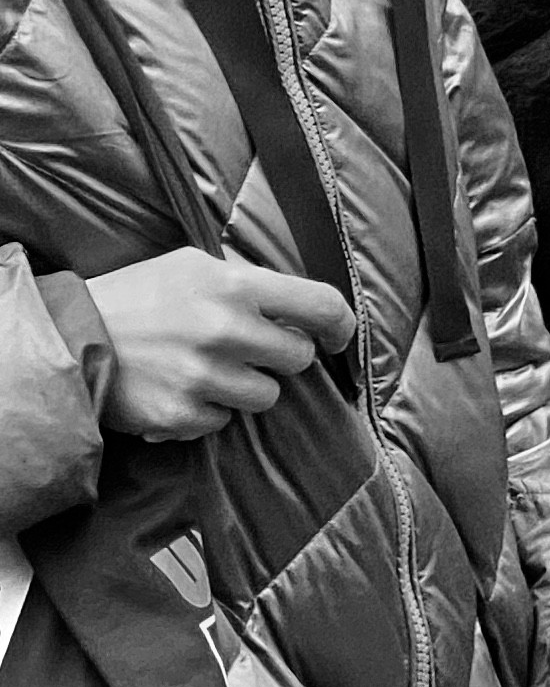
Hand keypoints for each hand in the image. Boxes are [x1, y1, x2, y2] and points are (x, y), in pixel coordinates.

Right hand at [86, 248, 354, 439]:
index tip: (337, 338)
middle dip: (281, 356)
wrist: (71, 337)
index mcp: (238, 287)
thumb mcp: (195, 265)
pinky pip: (222, 421)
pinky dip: (209, 410)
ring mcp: (205, 377)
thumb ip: (250, 281)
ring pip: (267, 396)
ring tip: (209, 369)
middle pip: (298, 359)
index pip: (322, 305)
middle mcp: (228, 332)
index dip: (341, 325)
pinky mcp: (182, 415)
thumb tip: (300, 305)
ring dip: (247, 386)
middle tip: (251, 349)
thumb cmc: (138, 295)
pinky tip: (181, 389)